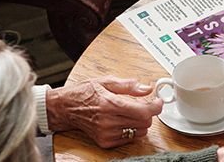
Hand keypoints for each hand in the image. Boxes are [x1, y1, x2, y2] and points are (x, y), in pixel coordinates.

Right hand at [45, 77, 163, 147]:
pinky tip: (122, 122)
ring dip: (140, 123)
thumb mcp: (105, 82)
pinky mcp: (105, 142)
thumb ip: (128, 86)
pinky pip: (129, 139)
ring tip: (130, 114)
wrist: (65, 108)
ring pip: (139, 132)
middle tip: (143, 106)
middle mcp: (108, 121)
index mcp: (110, 104)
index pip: (143, 111)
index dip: (156, 107)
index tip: (159, 103)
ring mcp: (107, 133)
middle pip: (144, 123)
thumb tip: (146, 89)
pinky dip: (131, 130)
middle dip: (147, 113)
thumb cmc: (83, 93)